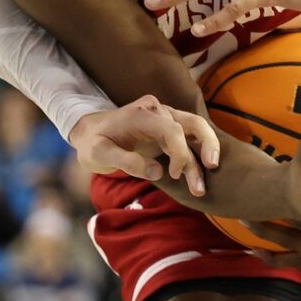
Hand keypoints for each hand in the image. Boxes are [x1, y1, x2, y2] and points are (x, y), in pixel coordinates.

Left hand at [69, 95, 222, 198]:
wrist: (89, 131)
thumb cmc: (93, 142)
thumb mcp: (99, 154)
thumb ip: (126, 161)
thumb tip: (157, 172)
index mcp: (141, 114)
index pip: (172, 130)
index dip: (179, 153)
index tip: (174, 175)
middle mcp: (158, 111)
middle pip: (193, 123)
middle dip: (207, 145)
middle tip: (212, 167)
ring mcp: (165, 119)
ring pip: (194, 134)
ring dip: (202, 158)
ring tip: (200, 189)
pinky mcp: (168, 129)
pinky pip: (187, 141)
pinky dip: (195, 158)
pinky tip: (197, 177)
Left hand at [249, 129, 300, 269]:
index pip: (298, 223)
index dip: (274, 216)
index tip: (248, 208)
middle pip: (289, 246)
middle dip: (264, 233)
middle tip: (240, 220)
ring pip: (296, 261)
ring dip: (273, 255)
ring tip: (250, 246)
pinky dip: (289, 261)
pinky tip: (271, 256)